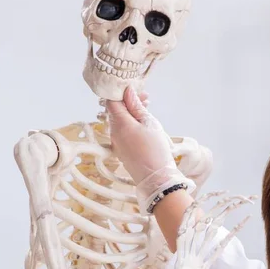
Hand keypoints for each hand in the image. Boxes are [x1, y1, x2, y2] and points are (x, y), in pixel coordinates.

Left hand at [106, 86, 193, 211]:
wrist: (157, 179)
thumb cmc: (156, 150)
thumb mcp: (150, 123)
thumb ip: (137, 106)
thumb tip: (128, 92)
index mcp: (119, 123)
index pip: (112, 100)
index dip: (122, 92)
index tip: (136, 90)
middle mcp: (113, 132)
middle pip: (115, 111)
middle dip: (128, 102)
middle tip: (147, 99)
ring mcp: (116, 142)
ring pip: (119, 121)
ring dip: (131, 113)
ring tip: (147, 111)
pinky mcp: (121, 150)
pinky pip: (122, 132)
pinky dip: (131, 125)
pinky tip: (143, 125)